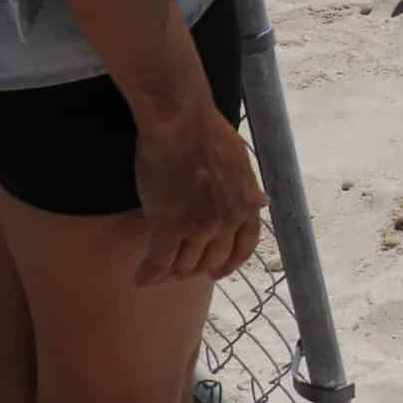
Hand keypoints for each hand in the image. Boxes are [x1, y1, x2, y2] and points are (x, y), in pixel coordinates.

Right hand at [132, 106, 267, 285]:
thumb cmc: (207, 133)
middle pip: (211, 261)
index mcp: (246, 205)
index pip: (244, 247)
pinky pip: (157, 263)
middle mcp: (227, 222)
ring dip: (169, 272)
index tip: (216, 272)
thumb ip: (248, 189)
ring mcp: (198, 227)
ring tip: (157, 271)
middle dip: (195, 268)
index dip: (229, 264)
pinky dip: (147, 275)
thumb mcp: (240, 162)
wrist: (181, 123)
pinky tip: (138, 278)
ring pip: (183, 265)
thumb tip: (264, 203)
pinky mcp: (168, 227)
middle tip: (179, 269)